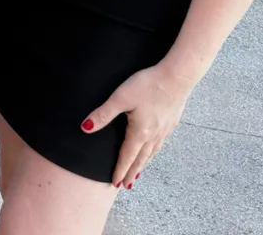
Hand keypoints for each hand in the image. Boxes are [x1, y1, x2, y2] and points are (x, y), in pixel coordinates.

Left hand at [82, 62, 195, 187]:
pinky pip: (160, 145)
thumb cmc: (147, 85)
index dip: (120, 170)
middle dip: (131, 173)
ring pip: (152, 154)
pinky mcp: (172, 123)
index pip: (127, 156)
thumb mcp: (120, 98)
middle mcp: (154, 136)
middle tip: (125, 186)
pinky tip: (154, 151)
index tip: (114, 183)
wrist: (177, 76)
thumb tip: (85, 128)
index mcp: (140, 132)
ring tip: (138, 175)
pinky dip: (154, 154)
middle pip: (140, 159)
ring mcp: (165, 131)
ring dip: (143, 165)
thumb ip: (103, 114)